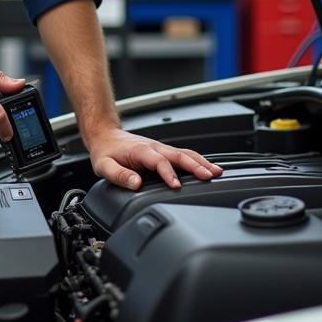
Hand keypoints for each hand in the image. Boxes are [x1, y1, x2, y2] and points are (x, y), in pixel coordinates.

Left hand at [86, 128, 223, 189]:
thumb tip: (136, 184)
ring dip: (201, 162)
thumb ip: (120, 175)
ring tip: (217, 172)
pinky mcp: (163, 151)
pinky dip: (198, 160)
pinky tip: (207, 167)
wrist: (106, 135)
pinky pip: (184, 154)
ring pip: (185, 153)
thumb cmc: (106, 151)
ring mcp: (160, 148)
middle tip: (210, 176)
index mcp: (141, 151)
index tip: (176, 186)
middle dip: (195, 166)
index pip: (159, 162)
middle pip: (179, 155)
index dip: (168, 174)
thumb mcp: (104, 166)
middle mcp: (154, 147)